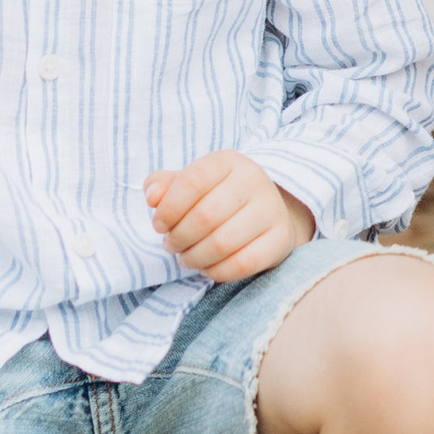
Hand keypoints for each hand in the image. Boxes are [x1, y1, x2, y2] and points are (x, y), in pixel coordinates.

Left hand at [145, 151, 315, 282]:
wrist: (267, 211)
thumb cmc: (218, 197)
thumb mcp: (192, 184)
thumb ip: (165, 186)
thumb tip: (152, 196)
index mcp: (228, 161)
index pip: (192, 180)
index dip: (169, 208)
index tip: (159, 224)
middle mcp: (254, 180)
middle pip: (205, 216)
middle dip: (179, 238)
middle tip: (171, 245)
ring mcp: (271, 209)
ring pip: (222, 243)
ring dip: (195, 257)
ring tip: (186, 257)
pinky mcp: (280, 239)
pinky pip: (243, 264)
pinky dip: (217, 271)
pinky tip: (207, 267)